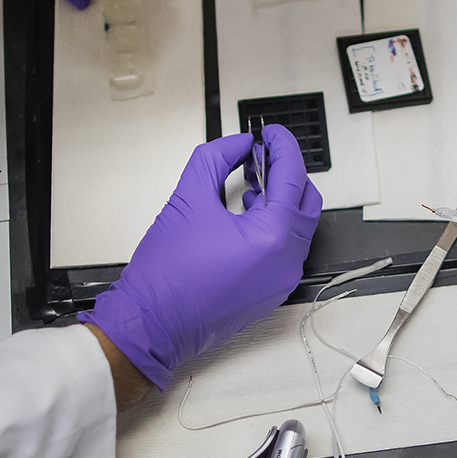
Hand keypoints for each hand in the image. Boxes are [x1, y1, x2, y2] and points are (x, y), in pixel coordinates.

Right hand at [86, 125, 321, 388]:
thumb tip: (238, 145)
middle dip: (287, 173)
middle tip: (262, 155)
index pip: (292, 176)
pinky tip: (247, 214)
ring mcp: (282, 281)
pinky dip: (274, 226)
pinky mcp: (271, 292)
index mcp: (273, 237)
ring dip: (281, 199)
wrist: (151, 324)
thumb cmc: (166, 274)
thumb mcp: (188, 198)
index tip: (269, 132)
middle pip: (306, 201)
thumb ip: (216, 159)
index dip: (282, 146)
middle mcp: (286, 261)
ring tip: (251, 182)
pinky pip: (285, 250)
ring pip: (298, 227)